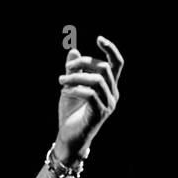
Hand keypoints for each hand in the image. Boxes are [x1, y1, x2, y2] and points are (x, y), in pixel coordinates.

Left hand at [56, 34, 123, 159]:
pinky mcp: (100, 114)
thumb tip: (73, 50)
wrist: (69, 138)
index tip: (99, 39)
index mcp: (109, 87)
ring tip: (61, 81)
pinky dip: (76, 90)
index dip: (111, 49)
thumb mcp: (70, 87)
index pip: (116, 64)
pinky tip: (65, 92)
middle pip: (104, 68)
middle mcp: (113, 94)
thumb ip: (74, 70)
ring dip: (76, 77)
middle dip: (84, 63)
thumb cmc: (71, 113)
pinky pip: (91, 95)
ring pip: (96, 80)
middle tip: (66, 68)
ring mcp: (108, 105)